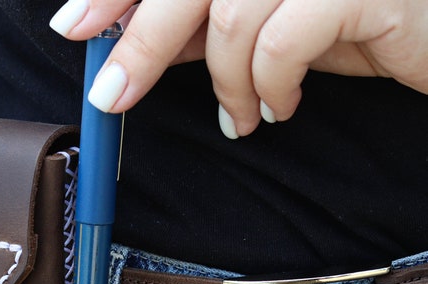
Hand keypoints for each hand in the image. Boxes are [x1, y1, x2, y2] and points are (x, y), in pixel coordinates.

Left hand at [50, 0, 427, 137]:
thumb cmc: (357, 20)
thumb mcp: (267, 23)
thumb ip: (204, 23)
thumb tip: (132, 39)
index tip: (75, 25)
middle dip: (140, 43)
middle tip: (111, 97)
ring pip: (232, 16)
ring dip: (226, 84)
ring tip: (240, 117)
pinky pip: (283, 40)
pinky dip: (270, 86)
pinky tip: (279, 107)